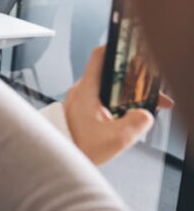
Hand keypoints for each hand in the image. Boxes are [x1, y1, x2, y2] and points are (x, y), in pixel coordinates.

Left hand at [64, 45, 173, 165]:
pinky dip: (119, 102)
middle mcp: (81, 91)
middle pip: (110, 72)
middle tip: (152, 88)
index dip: (117, 48)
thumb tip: (146, 114)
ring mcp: (80, 99)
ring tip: (147, 103)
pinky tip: (131, 114)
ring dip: (129, 93)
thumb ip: (137, 123)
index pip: (100, 56)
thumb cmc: (79, 149)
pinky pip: (103, 98)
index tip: (133, 48)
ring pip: (108, 86)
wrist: (58, 161)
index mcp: (86, 90)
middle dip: (134, 78)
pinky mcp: (82, 109)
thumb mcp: (116, 138)